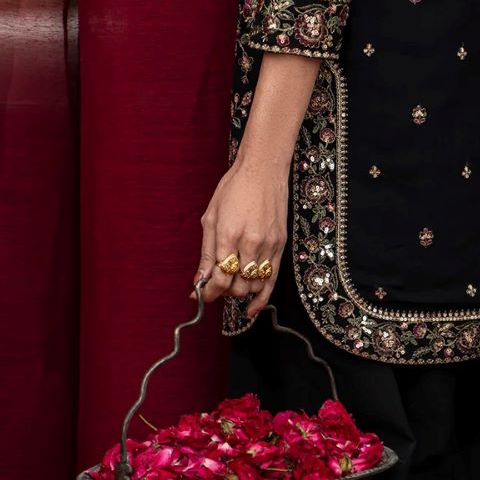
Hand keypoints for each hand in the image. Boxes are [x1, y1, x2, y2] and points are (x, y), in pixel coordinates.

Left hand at [191, 156, 287, 319]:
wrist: (263, 170)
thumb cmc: (234, 189)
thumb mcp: (211, 217)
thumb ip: (206, 253)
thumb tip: (199, 281)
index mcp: (229, 234)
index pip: (219, 278)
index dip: (207, 292)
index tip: (200, 294)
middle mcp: (250, 243)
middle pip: (236, 286)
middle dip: (222, 291)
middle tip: (214, 286)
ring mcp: (268, 245)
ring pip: (253, 285)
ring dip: (239, 291)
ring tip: (231, 283)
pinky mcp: (280, 246)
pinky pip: (272, 280)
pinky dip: (262, 297)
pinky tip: (252, 308)